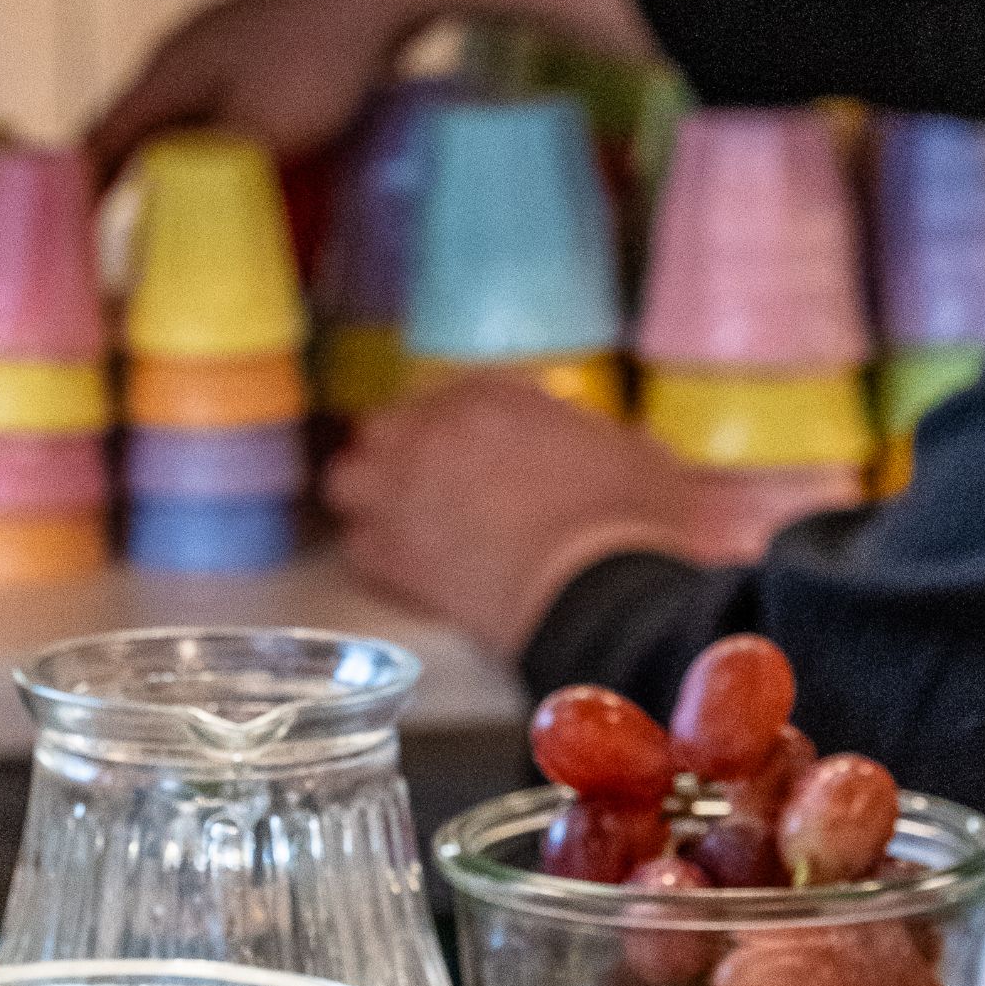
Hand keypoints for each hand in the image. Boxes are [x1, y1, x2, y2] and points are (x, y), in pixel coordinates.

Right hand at [87, 0, 647, 183]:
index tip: (74, 236)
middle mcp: (184, 49)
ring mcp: (228, 38)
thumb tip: (176, 214)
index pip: (103, 140)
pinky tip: (256, 162)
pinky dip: (229, 139)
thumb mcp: (259, 135)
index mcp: (165, 72)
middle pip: (140, 124)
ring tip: (190, 206)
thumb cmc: (319, 55)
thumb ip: (209, 177)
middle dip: (131, 178)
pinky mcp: (270, 38)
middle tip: (129, 233)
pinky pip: (231, 100)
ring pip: (190, 113)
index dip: (86, 191)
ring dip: (184, 159)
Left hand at [325, 378, 711, 657]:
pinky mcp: (389, 553)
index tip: (479, 455)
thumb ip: (598, 443)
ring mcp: (401, 489)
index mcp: (492, 395)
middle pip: (385, 427)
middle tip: (434, 486)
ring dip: (372, 497)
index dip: (462, 430)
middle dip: (402, 454)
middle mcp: (432, 430)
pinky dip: (378, 556)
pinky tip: (411, 571)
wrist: (595, 590)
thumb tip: (610, 456)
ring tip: (406, 525)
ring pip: (350, 479)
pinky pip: (358, 546)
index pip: (455, 397)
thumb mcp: (634, 454)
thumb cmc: (628, 517)